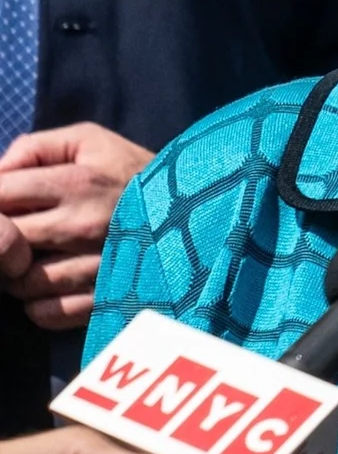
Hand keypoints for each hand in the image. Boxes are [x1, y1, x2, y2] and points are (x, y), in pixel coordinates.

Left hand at [0, 122, 146, 331]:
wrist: (201, 207)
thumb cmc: (135, 171)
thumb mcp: (91, 140)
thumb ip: (35, 148)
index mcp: (75, 183)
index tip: (6, 202)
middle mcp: (81, 226)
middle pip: (4, 243)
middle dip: (4, 239)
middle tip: (21, 232)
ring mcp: (94, 266)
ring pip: (20, 282)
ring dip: (20, 274)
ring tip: (40, 259)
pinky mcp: (105, 298)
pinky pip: (45, 313)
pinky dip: (40, 304)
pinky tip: (54, 286)